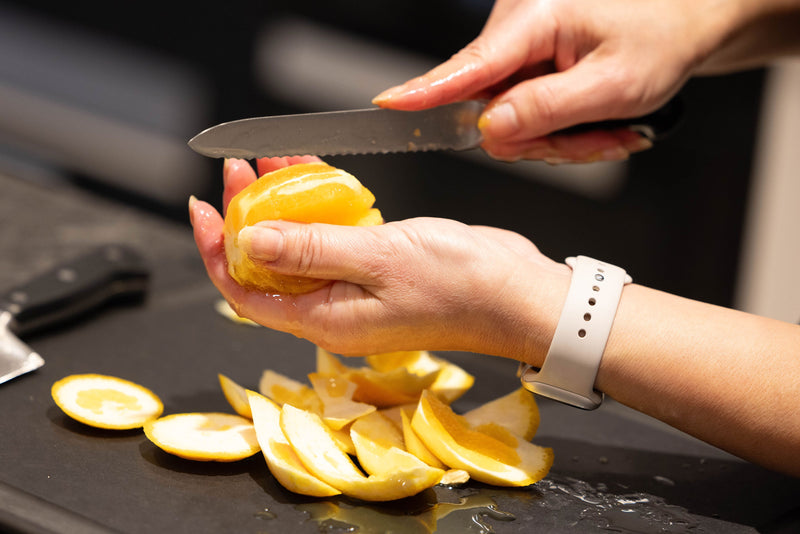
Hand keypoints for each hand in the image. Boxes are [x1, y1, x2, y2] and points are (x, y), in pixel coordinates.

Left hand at [190, 157, 569, 358]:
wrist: (517, 292)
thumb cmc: (460, 285)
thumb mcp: (378, 259)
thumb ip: (311, 250)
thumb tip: (249, 240)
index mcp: (324, 322)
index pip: (246, 292)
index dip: (216, 251)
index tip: (202, 208)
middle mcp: (333, 311)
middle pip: (268, 266)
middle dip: (245, 217)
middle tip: (238, 171)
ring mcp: (355, 291)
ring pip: (300, 248)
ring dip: (281, 206)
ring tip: (268, 162)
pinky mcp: (376, 270)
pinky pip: (332, 239)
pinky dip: (317, 208)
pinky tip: (312, 175)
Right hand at [373, 0, 731, 162]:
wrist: (684, 19)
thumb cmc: (661, 37)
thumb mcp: (616, 84)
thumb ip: (547, 110)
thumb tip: (491, 130)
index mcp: (536, 19)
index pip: (469, 65)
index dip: (426, 92)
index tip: (387, 106)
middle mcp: (518, 30)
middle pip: (494, 111)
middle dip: (545, 139)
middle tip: (602, 137)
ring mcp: (521, 49)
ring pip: (512, 121)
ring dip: (561, 138)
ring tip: (611, 126)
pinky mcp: (527, 65)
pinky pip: (526, 115)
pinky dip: (563, 130)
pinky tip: (598, 121)